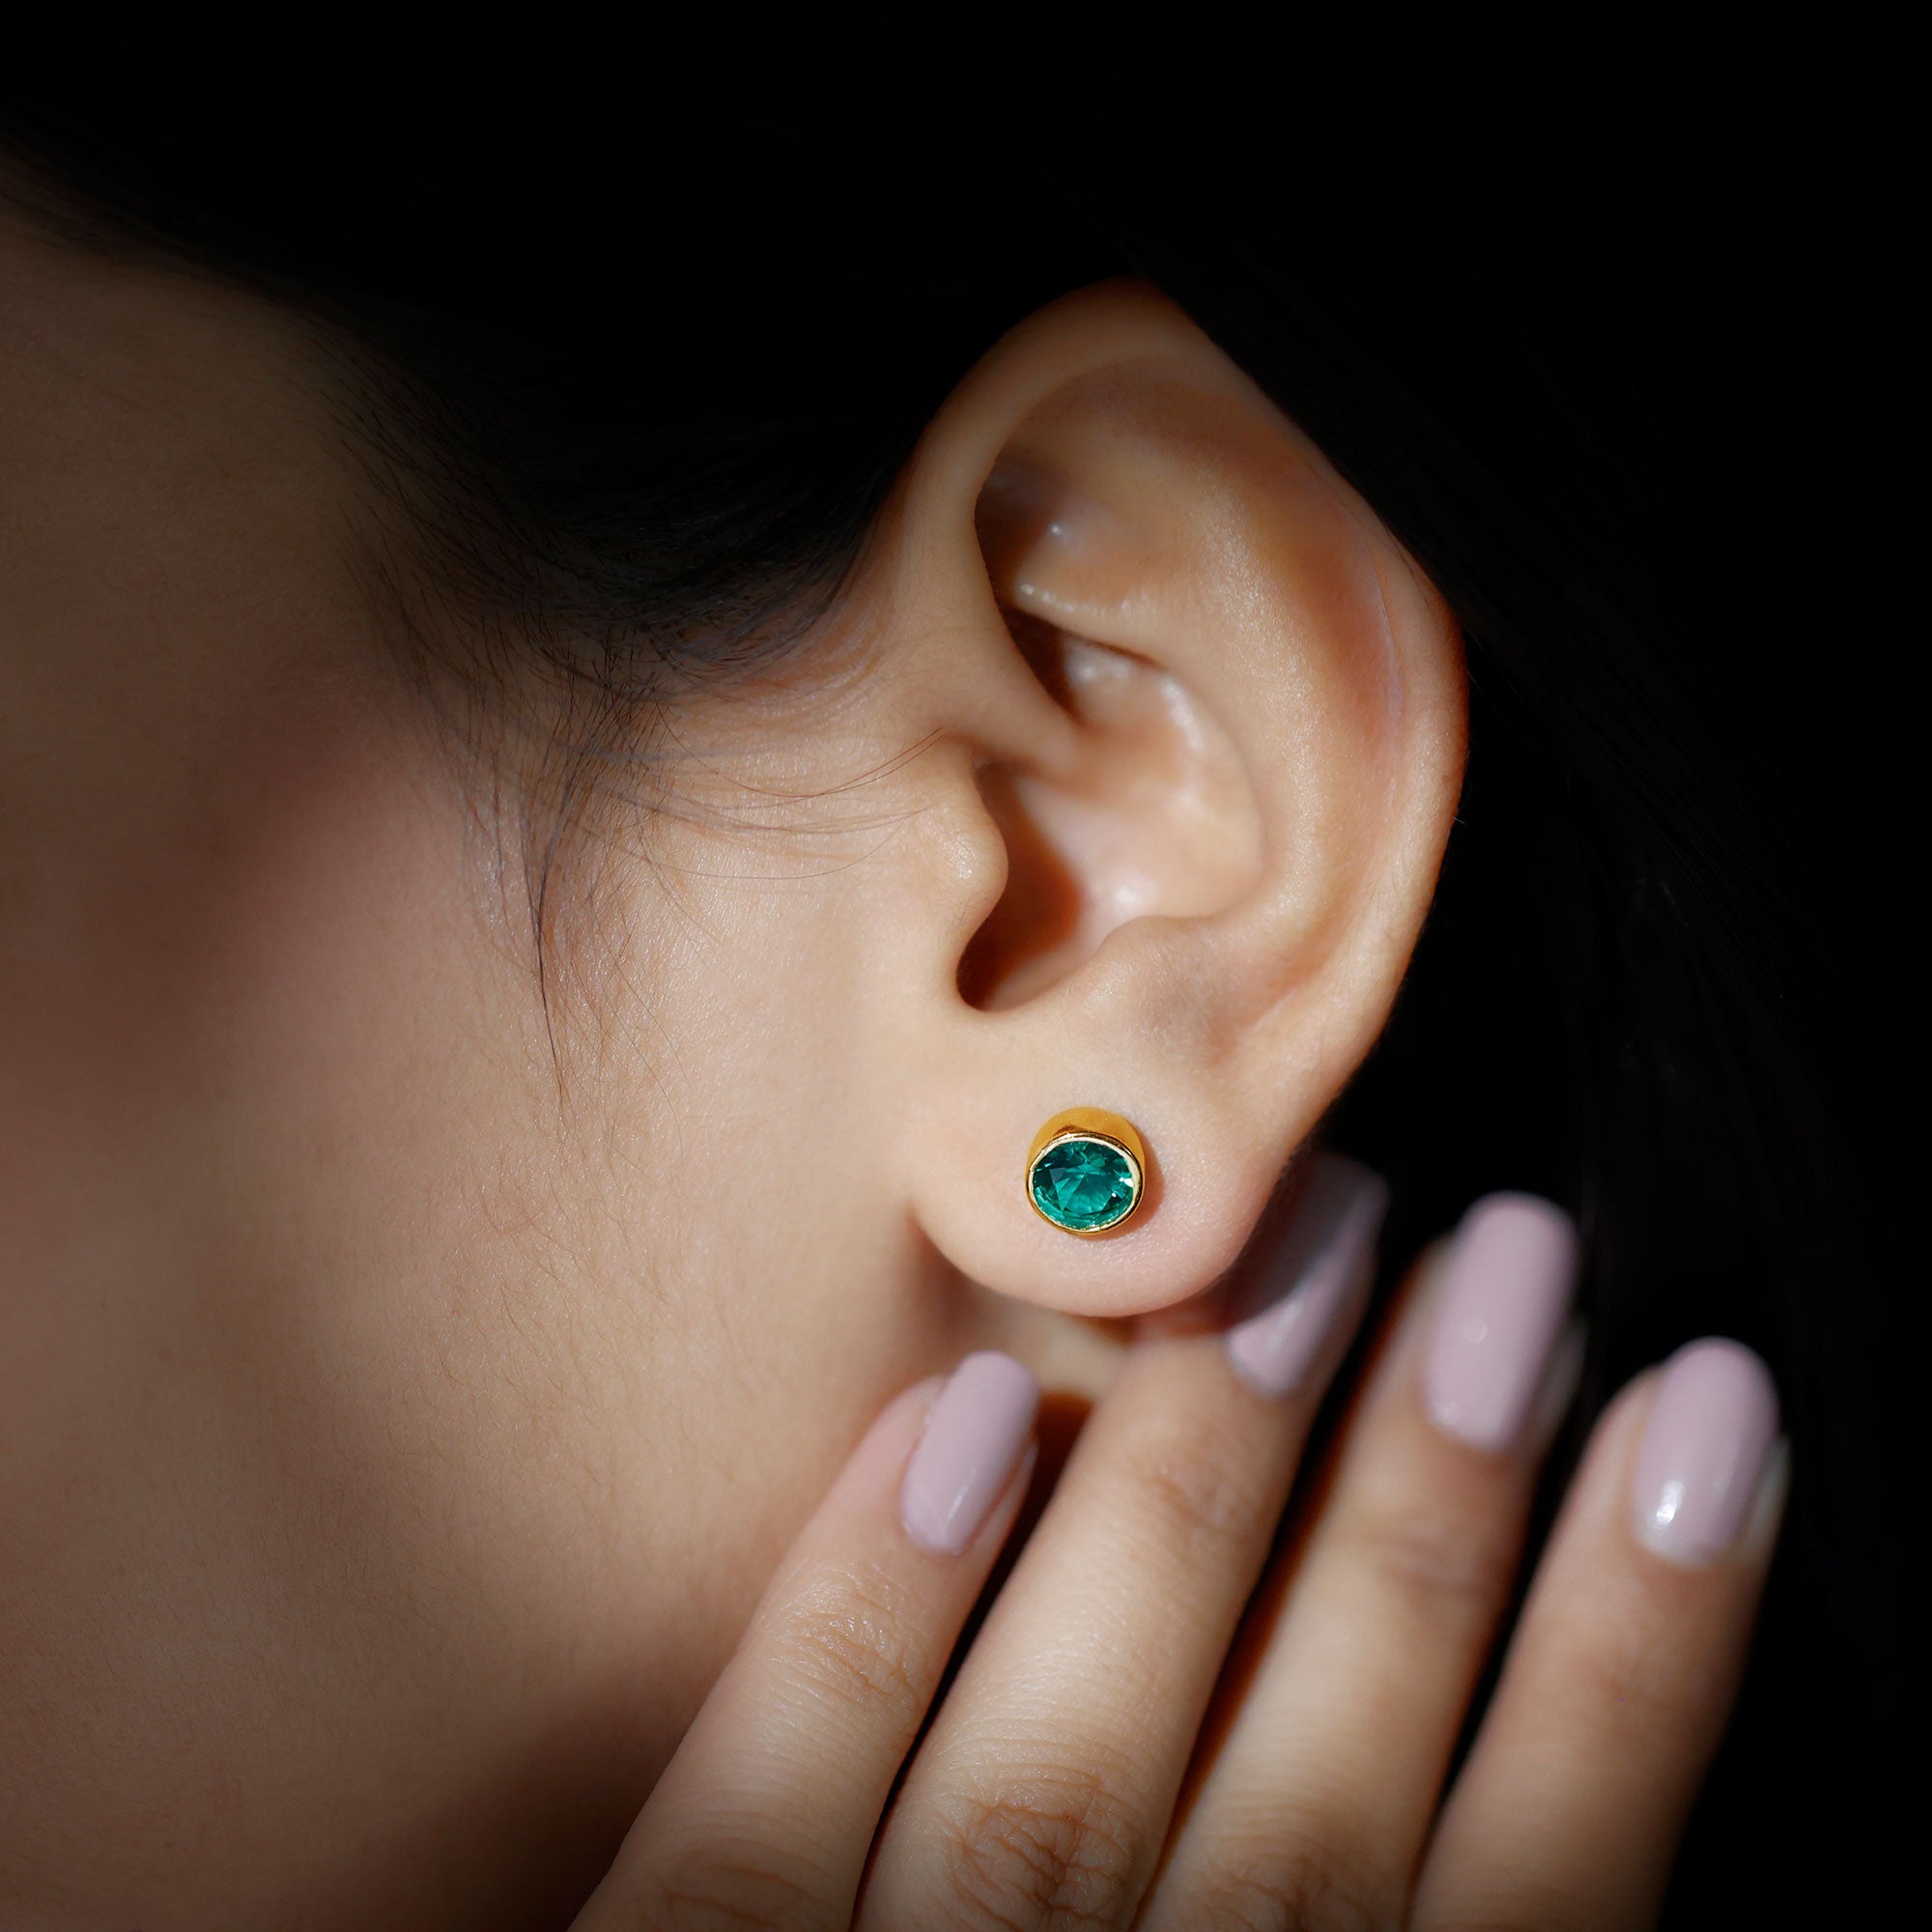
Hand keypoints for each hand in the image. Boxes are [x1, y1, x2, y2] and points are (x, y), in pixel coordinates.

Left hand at [573, 1158, 1785, 1930]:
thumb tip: (1497, 1789)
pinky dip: (874, 1611)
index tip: (1711, 1408)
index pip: (1538, 1890)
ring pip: (1080, 1751)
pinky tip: (960, 1410)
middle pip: (1324, 1774)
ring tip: (1313, 1253)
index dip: (1639, 1647)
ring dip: (1206, 1493)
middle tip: (1521, 1253)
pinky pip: (761, 1807)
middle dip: (1441, 1505)